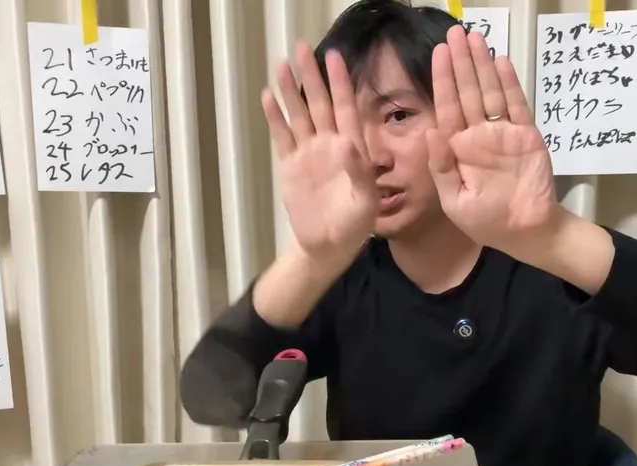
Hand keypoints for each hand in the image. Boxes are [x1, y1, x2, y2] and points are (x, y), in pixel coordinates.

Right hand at [262, 43, 376, 270]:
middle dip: (312, 76)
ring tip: (282, 64)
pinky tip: (269, 98)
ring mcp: (309, 153)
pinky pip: (283, 137)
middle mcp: (330, 144)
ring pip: (299, 115)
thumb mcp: (367, 203)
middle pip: (320, 103)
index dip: (340, 83)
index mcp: (353, 149)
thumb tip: (349, 147)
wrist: (329, 246)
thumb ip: (361, 175)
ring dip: (292, 90)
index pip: (346, 108)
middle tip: (301, 47)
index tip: (335, 57)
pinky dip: (276, 118)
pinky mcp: (291, 165)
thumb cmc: (354, 226)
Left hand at [425, 26, 561, 253]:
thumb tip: (430, 132)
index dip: (442, 81)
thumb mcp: (454, 201)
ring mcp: (502, 133)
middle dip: (461, 63)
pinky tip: (500, 63)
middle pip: (467, 92)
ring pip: (490, 92)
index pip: (447, 108)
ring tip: (475, 38)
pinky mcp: (526, 136)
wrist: (525, 233)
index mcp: (458, 150)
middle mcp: (478, 135)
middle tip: (455, 33)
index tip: (438, 54)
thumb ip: (441, 168)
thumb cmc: (486, 222)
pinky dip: (508, 85)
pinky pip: (516, 105)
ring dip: (482, 66)